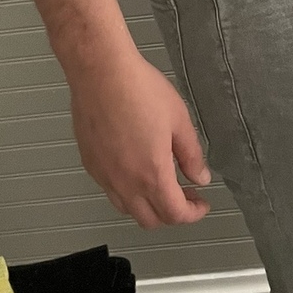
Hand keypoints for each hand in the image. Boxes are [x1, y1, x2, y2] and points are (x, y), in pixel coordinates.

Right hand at [68, 47, 211, 228]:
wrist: (101, 73)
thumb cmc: (139, 90)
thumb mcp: (179, 120)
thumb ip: (191, 155)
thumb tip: (200, 177)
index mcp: (152, 174)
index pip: (174, 214)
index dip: (193, 213)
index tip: (201, 204)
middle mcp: (125, 183)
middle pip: (150, 220)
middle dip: (172, 213)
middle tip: (185, 194)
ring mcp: (104, 176)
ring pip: (128, 209)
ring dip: (148, 205)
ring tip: (162, 182)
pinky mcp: (90, 165)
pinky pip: (111, 191)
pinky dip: (127, 191)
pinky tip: (136, 168)